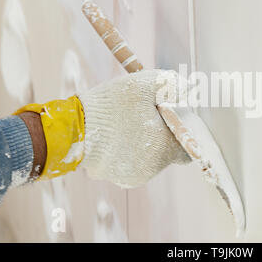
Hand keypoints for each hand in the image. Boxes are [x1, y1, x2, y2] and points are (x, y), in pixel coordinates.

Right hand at [78, 70, 189, 187]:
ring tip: (126, 125)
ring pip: (148, 157)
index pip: (187, 149)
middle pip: (166, 152)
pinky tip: (115, 136)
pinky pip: (129, 163)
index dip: (183, 133)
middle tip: (144, 116)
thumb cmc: (113, 105)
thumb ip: (172, 85)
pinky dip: (126, 151)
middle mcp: (152, 168)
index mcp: (165, 148)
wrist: (74, 128)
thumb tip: (187, 89)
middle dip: (159, 135)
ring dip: (143, 143)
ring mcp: (133, 176)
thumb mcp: (146, 84)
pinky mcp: (115, 177)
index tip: (172, 121)